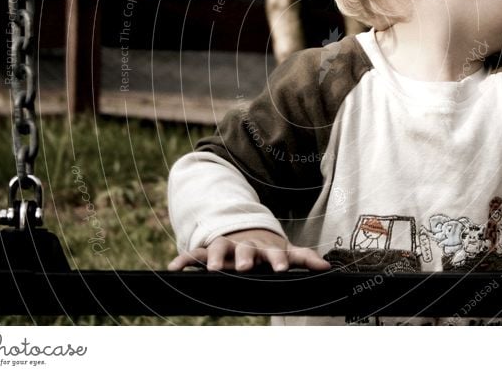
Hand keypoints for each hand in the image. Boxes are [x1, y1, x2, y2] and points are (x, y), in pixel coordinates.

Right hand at [167, 228, 330, 271]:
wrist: (242, 232)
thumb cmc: (266, 249)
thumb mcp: (285, 251)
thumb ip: (304, 258)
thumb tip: (327, 267)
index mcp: (264, 249)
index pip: (273, 254)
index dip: (278, 260)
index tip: (282, 269)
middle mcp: (244, 247)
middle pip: (244, 250)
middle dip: (244, 258)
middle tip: (245, 267)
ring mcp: (225, 247)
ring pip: (218, 249)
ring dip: (215, 258)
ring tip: (213, 269)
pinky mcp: (208, 251)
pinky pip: (194, 254)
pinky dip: (184, 259)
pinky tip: (174, 268)